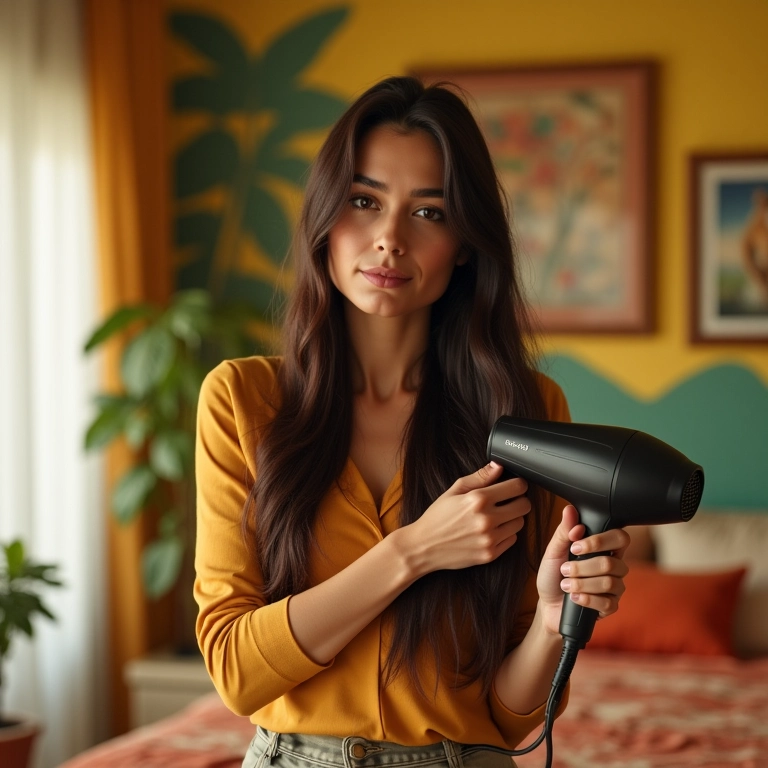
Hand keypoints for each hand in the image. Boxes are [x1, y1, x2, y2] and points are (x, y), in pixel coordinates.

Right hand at [398, 462, 530, 576]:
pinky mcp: (490, 554)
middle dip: (518, 500)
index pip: (517, 487)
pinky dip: (506, 534)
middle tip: (507, 501)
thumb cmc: (437, 517)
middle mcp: (487, 519)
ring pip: (520, 523)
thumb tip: (498, 466)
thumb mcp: (454, 490)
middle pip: (524, 506)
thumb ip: (480, 477)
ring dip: (512, 518)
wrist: (424, 546)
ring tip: (497, 516)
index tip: (513, 486)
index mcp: (478, 499)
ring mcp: (490, 539)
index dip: (518, 484)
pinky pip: (512, 540)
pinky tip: (492, 530)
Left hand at [536, 505, 629, 635]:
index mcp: (604, 549)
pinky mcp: (610, 606)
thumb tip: (570, 510)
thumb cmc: (553, 574)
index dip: (600, 541)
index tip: (575, 545)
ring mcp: (615, 587)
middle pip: (613, 563)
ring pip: (609, 582)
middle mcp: (614, 566)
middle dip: (583, 567)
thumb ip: (564, 532)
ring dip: (581, 583)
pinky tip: (574, 598)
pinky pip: (607, 603)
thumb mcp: (553, 552)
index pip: (620, 538)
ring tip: (565, 585)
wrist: (547, 603)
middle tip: (564, 569)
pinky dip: (586, 599)